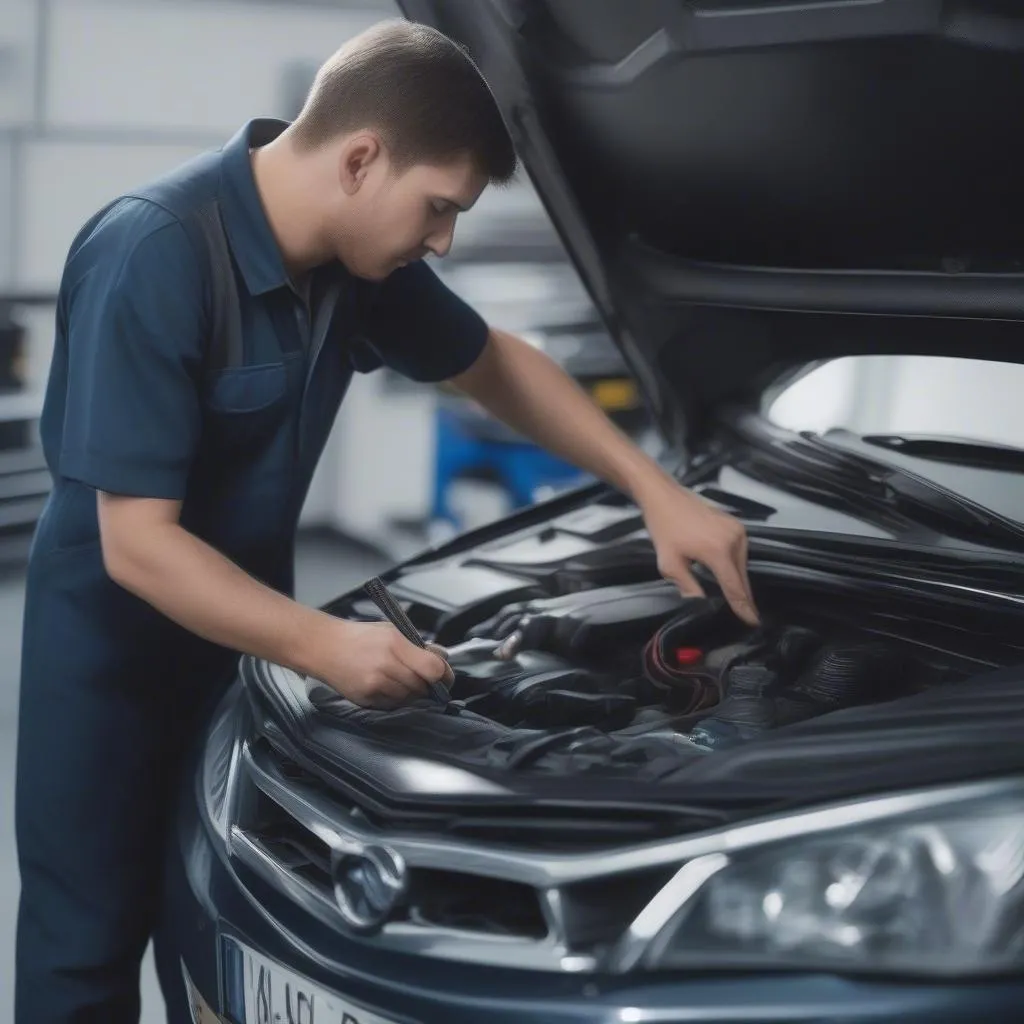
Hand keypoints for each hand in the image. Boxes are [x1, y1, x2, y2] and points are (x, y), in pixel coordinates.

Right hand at [307, 618, 453, 708]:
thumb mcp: (392, 630)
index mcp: (396, 643)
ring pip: (410, 698)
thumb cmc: (360, 637)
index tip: (445, 677)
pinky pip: (393, 705)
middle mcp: (387, 664)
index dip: (444, 675)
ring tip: (399, 679)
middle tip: (422, 678)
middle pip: (423, 686)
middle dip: (427, 684)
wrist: (324, 647)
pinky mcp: (366, 698)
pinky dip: (396, 699)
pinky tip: (387, 686)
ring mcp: (375, 684)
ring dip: (411, 692)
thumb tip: (443, 658)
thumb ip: (418, 645)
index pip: (434, 668)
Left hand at [637, 477, 759, 625]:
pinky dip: (735, 565)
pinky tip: (726, 573)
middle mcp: (734, 539)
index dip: (743, 607)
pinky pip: (740, 552)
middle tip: (743, 615)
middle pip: (742, 577)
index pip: (735, 587)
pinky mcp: (737, 524)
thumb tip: (700, 605)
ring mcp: (738, 530)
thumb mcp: (669, 564)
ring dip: (737, 580)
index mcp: (718, 551)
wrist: (664, 496)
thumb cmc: (664, 528)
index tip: (752, 622)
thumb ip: (688, 587)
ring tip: (731, 595)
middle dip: (741, 596)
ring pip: (742, 565)